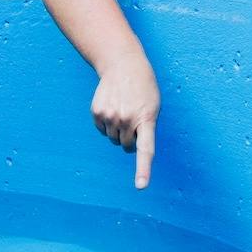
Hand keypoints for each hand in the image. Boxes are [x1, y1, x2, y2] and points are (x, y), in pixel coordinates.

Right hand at [91, 59, 159, 188]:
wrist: (123, 64)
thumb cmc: (143, 89)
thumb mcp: (153, 106)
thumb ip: (146, 128)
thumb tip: (128, 147)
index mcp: (147, 119)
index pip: (146, 150)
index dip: (143, 169)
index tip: (141, 186)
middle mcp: (127, 120)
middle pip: (126, 146)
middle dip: (130, 137)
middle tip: (134, 117)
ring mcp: (110, 116)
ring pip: (113, 139)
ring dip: (118, 129)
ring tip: (123, 108)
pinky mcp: (97, 112)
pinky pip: (101, 129)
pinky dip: (106, 122)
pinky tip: (112, 106)